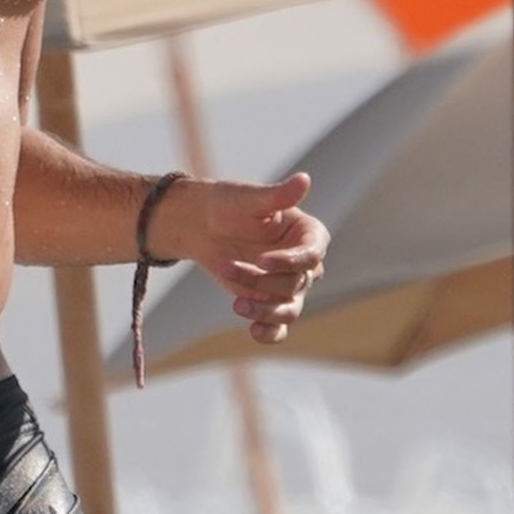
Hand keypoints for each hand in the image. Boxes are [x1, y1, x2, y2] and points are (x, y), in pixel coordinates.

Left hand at [154, 171, 327, 346]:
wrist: (201, 224)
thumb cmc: (228, 204)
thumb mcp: (249, 198)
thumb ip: (277, 196)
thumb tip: (304, 179)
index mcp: (308, 234)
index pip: (312, 254)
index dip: (290, 261)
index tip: (262, 261)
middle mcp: (303, 262)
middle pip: (296, 283)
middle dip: (262, 280)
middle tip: (228, 267)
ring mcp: (286, 284)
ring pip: (288, 308)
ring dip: (265, 310)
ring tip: (237, 304)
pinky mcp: (268, 301)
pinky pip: (278, 326)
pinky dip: (270, 333)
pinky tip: (254, 332)